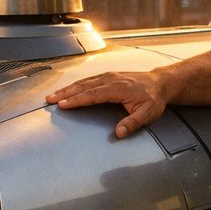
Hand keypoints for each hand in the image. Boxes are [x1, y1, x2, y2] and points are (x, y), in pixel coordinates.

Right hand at [46, 71, 167, 138]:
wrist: (160, 83)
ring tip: (54, 95)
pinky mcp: (108, 76)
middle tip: (50, 99)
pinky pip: (89, 80)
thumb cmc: (154, 99)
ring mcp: (109, 76)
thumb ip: (132, 123)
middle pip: (84, 86)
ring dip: (68, 88)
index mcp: (118, 89)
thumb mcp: (148, 114)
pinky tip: (68, 89)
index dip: (77, 100)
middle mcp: (111, 80)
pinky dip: (76, 85)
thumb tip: (119, 133)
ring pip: (84, 82)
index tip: (63, 104)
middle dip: (65, 92)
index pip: (93, 95)